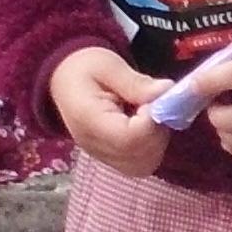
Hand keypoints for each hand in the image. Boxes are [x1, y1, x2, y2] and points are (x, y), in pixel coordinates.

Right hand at [50, 46, 171, 173]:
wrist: (63, 80)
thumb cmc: (85, 68)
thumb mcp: (109, 66)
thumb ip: (137, 83)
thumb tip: (168, 92)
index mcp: (88, 119)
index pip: (129, 138)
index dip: (151, 122)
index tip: (154, 100)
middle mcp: (93, 145)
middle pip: (139, 156)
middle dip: (158, 131)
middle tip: (154, 106)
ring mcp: (101, 156)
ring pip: (144, 165)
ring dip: (157, 140)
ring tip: (149, 114)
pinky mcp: (110, 160)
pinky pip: (140, 165)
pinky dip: (152, 148)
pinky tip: (145, 125)